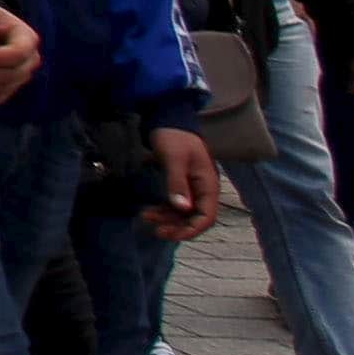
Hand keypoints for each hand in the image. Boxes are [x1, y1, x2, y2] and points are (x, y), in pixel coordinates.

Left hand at [143, 125, 222, 242]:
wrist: (169, 120)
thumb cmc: (174, 137)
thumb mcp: (174, 159)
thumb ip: (177, 183)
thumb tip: (182, 208)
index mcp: (208, 184)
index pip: (207, 216)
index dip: (191, 230)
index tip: (171, 234)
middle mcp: (203, 189)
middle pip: (196, 218)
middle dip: (177, 227)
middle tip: (155, 230)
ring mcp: (193, 188)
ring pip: (184, 214)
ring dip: (167, 219)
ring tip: (145, 217)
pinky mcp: (182, 185)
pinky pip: (176, 205)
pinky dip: (164, 211)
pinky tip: (149, 211)